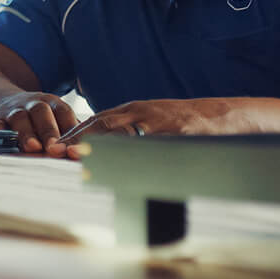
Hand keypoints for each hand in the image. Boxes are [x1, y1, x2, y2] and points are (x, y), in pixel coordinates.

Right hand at [0, 91, 79, 155]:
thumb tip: (92, 153)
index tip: (76, 146)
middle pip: (41, 112)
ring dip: (26, 133)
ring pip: (19, 118)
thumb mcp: (54, 117)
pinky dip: (0, 136)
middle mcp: (32, 104)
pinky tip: (6, 148)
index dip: (71, 128)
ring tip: (32, 147)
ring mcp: (12, 111)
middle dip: (48, 130)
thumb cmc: (35, 117)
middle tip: (54, 148)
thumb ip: (71, 133)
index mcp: (51, 104)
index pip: (63, 112)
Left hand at [59, 97, 234, 156]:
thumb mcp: (153, 119)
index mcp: (135, 110)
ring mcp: (161, 125)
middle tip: (58, 154)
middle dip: (80, 139)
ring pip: (126, 135)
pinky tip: (123, 168)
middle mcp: (144, 114)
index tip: (54, 148)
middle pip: (104, 125)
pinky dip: (137, 157)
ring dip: (101, 148)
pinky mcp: (179, 136)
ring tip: (81, 159)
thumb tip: (99, 145)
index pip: (97, 121)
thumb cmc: (186, 121)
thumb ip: (128, 128)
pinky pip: (154, 148)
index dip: (75, 134)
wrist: (225, 115)